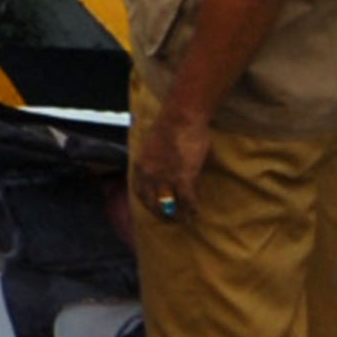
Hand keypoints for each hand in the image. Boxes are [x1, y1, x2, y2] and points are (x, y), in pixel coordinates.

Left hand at [131, 105, 212, 223]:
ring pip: (168, 206)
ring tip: (184, 220)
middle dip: (160, 214)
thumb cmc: (171, 124)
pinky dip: (192, 210)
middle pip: (151, 203)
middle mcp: (149, 175)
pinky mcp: (183, 178)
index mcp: (140, 165)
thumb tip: (163, 167)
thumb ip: (155, 159)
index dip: (147, 202)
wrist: (181, 116)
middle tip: (169, 219)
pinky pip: (187, 201)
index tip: (154, 207)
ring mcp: (165, 178)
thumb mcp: (153, 144)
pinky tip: (197, 214)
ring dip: (176, 216)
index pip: (139, 191)